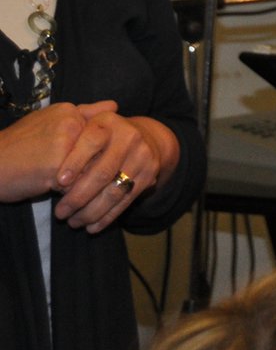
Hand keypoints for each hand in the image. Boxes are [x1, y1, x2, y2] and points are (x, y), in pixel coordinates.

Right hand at [0, 101, 105, 202]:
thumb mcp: (48, 121)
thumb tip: (114, 106)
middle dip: (95, 168)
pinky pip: (78, 185)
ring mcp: (64, 145)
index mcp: (70, 112)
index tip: (88, 160)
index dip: (99, 152)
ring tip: (66, 183)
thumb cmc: (18, 146)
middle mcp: (70, 124)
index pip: (104, 133)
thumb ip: (84, 113)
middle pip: (103, 152)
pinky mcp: (56, 168)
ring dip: (84, 182)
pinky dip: (71, 193)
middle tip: (78, 176)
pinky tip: (55, 191)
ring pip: (93, 170)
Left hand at [54, 105, 171, 233]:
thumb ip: (70, 132)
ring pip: (114, 191)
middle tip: (60, 213)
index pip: (91, 142)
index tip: (58, 183)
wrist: (146, 137)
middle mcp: (130, 137)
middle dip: (79, 196)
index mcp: (109, 122)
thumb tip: (51, 157)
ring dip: (91, 211)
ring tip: (73, 222)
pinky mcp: (149, 176)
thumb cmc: (102, 134)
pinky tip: (93, 227)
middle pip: (103, 172)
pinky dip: (108, 217)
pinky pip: (126, 201)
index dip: (74, 162)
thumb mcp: (88, 124)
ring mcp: (143, 157)